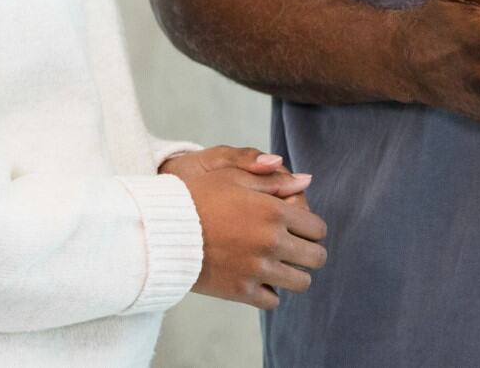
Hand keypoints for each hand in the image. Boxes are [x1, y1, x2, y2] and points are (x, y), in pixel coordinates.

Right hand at [165, 152, 328, 309]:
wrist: (161, 230)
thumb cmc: (197, 197)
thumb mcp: (233, 177)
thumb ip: (274, 181)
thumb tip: (307, 180)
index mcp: (274, 212)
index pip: (318, 228)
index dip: (312, 228)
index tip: (301, 228)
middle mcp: (271, 242)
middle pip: (316, 258)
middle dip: (310, 252)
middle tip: (296, 248)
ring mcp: (257, 269)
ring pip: (300, 282)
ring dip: (295, 274)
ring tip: (280, 265)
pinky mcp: (241, 291)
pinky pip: (273, 301)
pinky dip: (271, 292)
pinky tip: (260, 278)